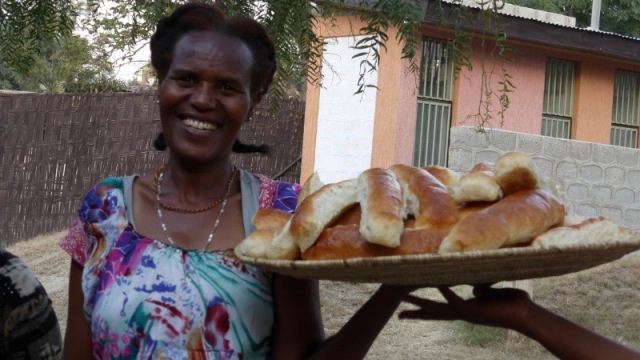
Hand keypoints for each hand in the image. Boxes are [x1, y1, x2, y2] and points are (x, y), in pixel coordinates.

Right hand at [398, 285, 533, 330]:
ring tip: (404, 299)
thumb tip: (474, 289)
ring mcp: (467, 313)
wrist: (527, 315)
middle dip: (415, 313)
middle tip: (397, 315)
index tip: (411, 308)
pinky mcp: (474, 310)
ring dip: (421, 303)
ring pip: (438, 309)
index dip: (425, 308)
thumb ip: (480, 288)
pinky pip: (456, 300)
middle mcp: (463, 314)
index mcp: (466, 310)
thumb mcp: (492, 292)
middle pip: (433, 314)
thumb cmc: (513, 303)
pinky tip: (436, 284)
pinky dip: (445, 292)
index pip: (441, 309)